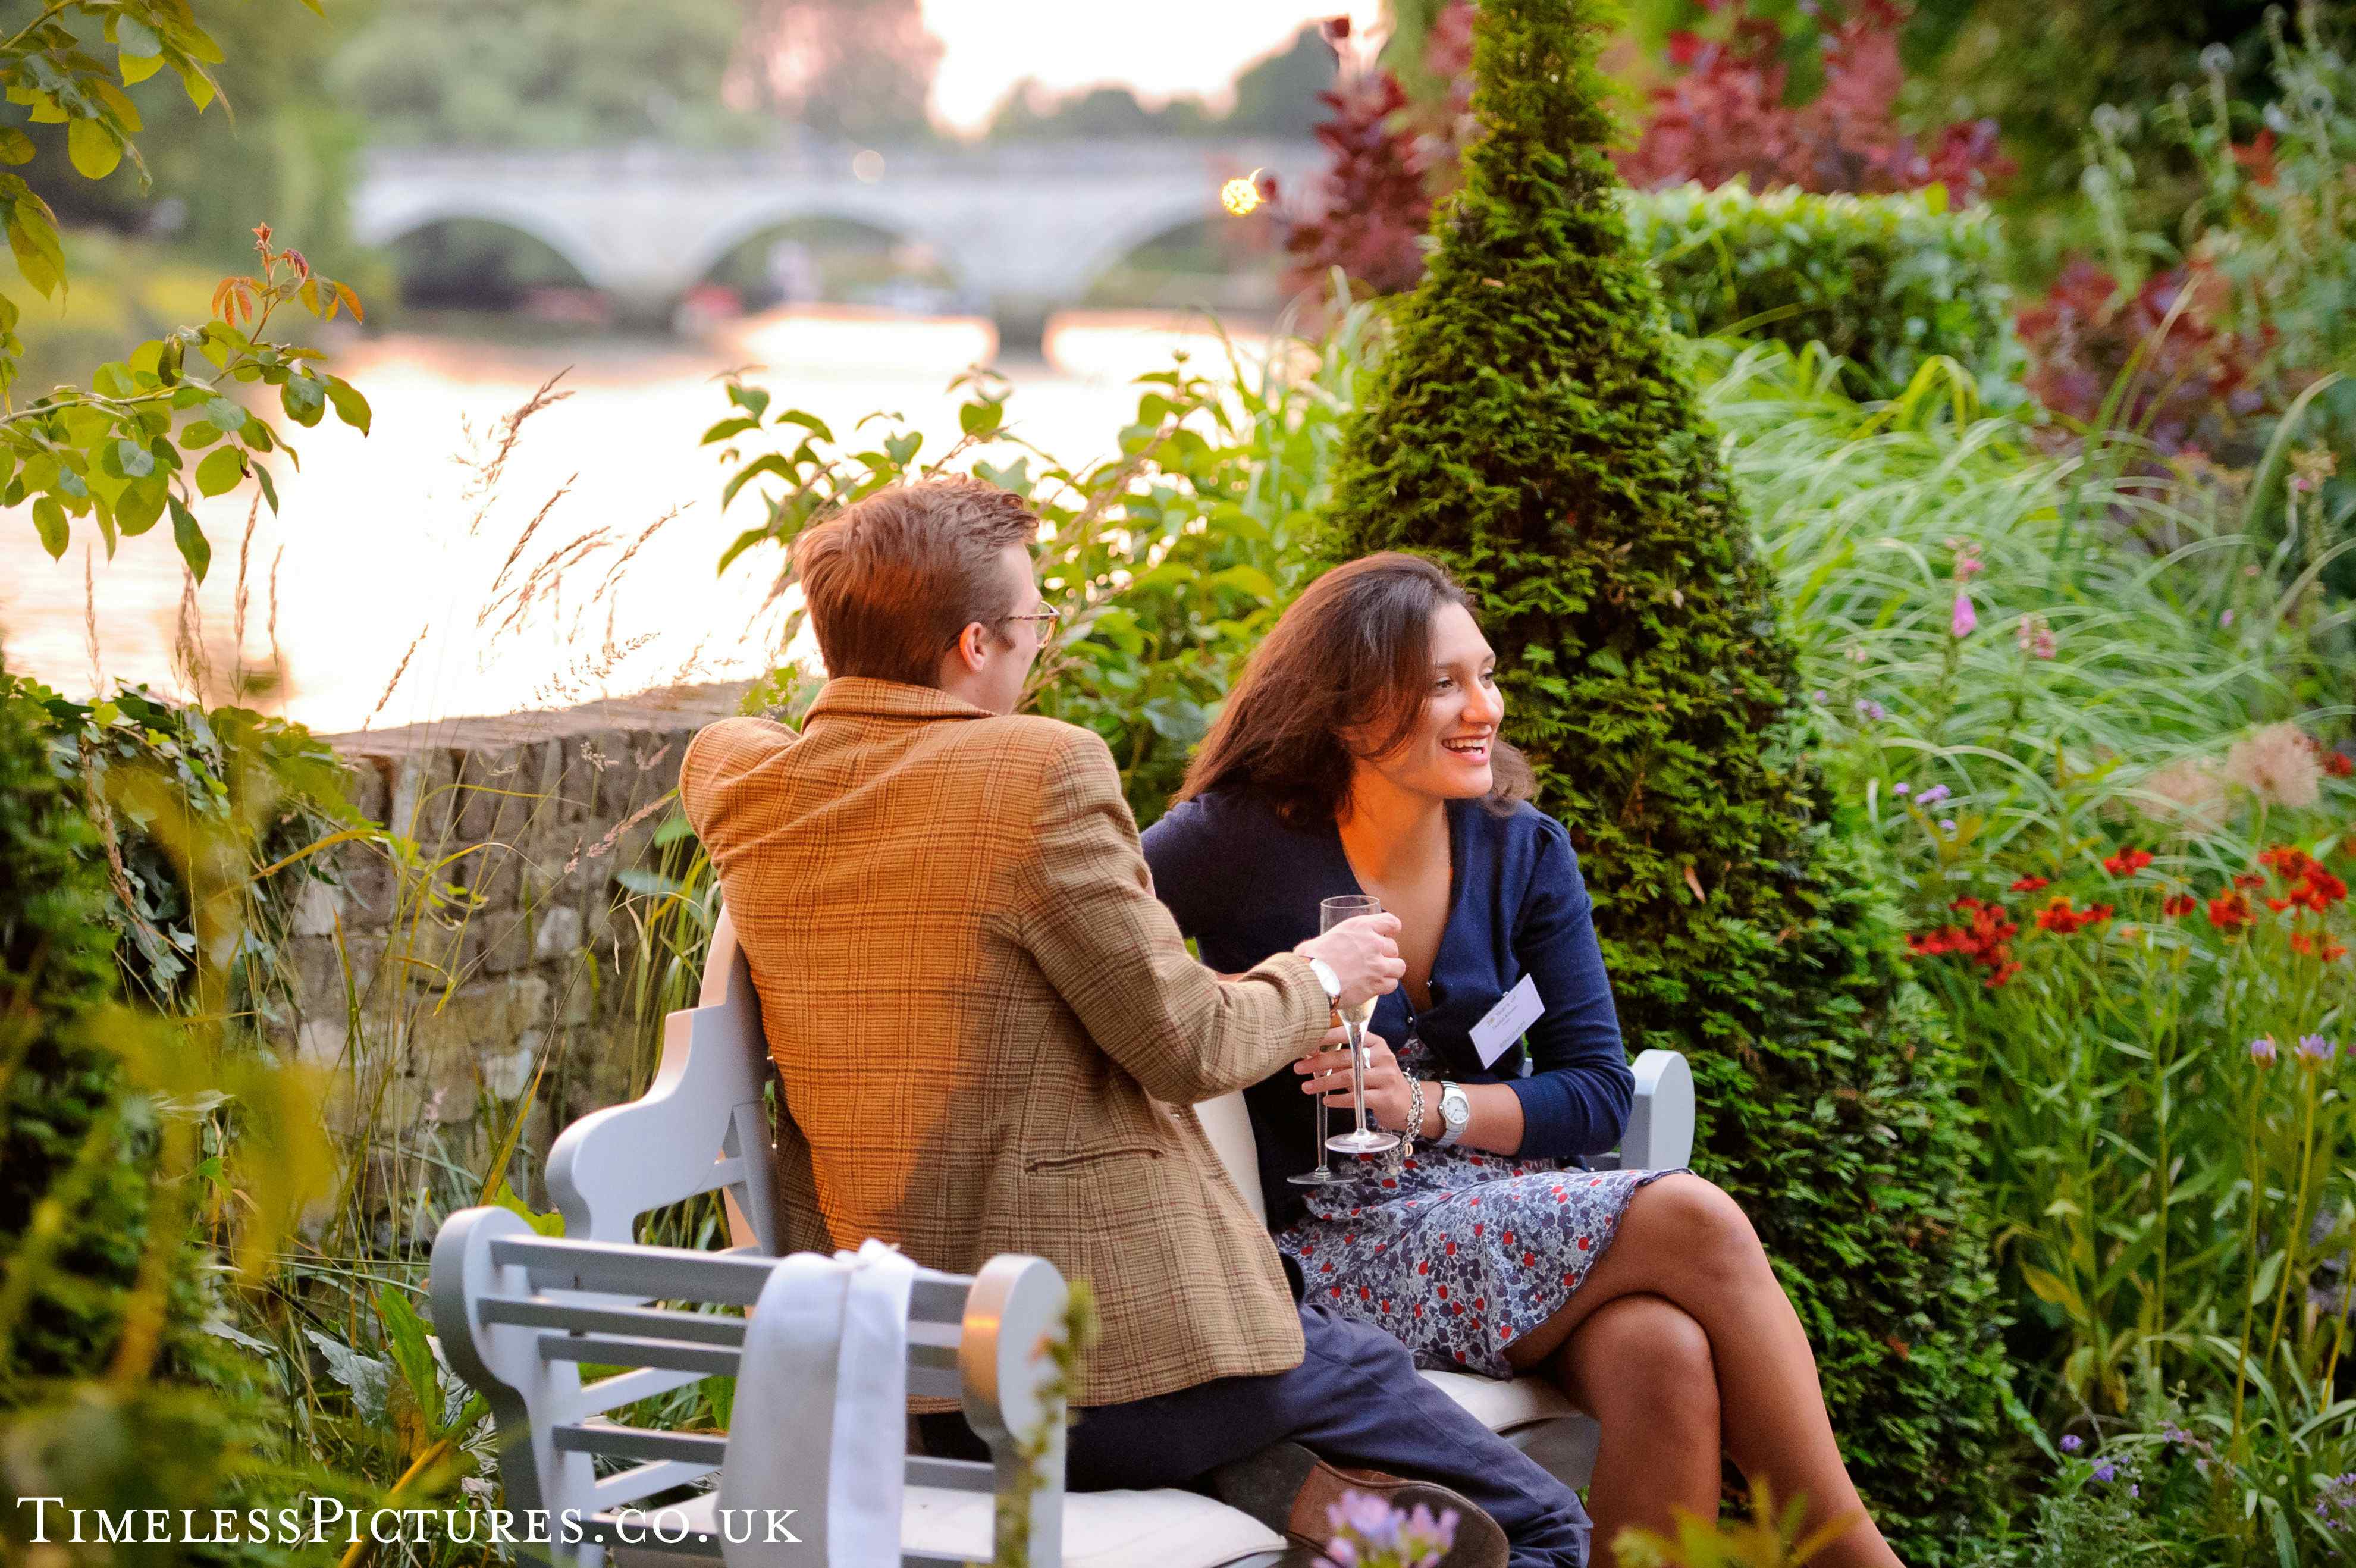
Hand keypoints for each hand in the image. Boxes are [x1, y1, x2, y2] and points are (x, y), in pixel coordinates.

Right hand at [1294, 913, 1403, 1009]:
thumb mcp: (1323, 938)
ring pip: (1399, 966)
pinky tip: (1374, 987)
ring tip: (1377, 975)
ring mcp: (1377, 965)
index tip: (1388, 934)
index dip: (1392, 929)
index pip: (1391, 922)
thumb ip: (1333, 940)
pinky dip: (1385, 986)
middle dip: (1386, 955)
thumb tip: (1323, 947)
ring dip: (1390, 971)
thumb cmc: (1311, 959)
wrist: (1312, 980)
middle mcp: (1373, 943)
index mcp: (1360, 927)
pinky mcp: (1377, 984)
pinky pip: (1392, 984)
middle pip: (1394, 947)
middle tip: (1374, 961)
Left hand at [1295, 1025, 1415, 1132]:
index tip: (1306, 1041)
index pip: (1349, 1034)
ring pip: (1349, 1077)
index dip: (1326, 1036)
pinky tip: (1326, 1100)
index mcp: (1376, 1043)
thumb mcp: (1367, 1062)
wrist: (1407, 1102)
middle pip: (1345, 1057)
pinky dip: (1338, 1099)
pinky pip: (1357, 1098)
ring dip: (1324, 1082)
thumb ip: (1345, 1057)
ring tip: (1306, 1087)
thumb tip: (1311, 1055)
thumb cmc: (1379, 1079)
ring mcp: (1386, 1076)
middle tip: (1299, 1067)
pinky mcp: (1385, 1097)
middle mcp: (1382, 1056)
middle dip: (1319, 1062)